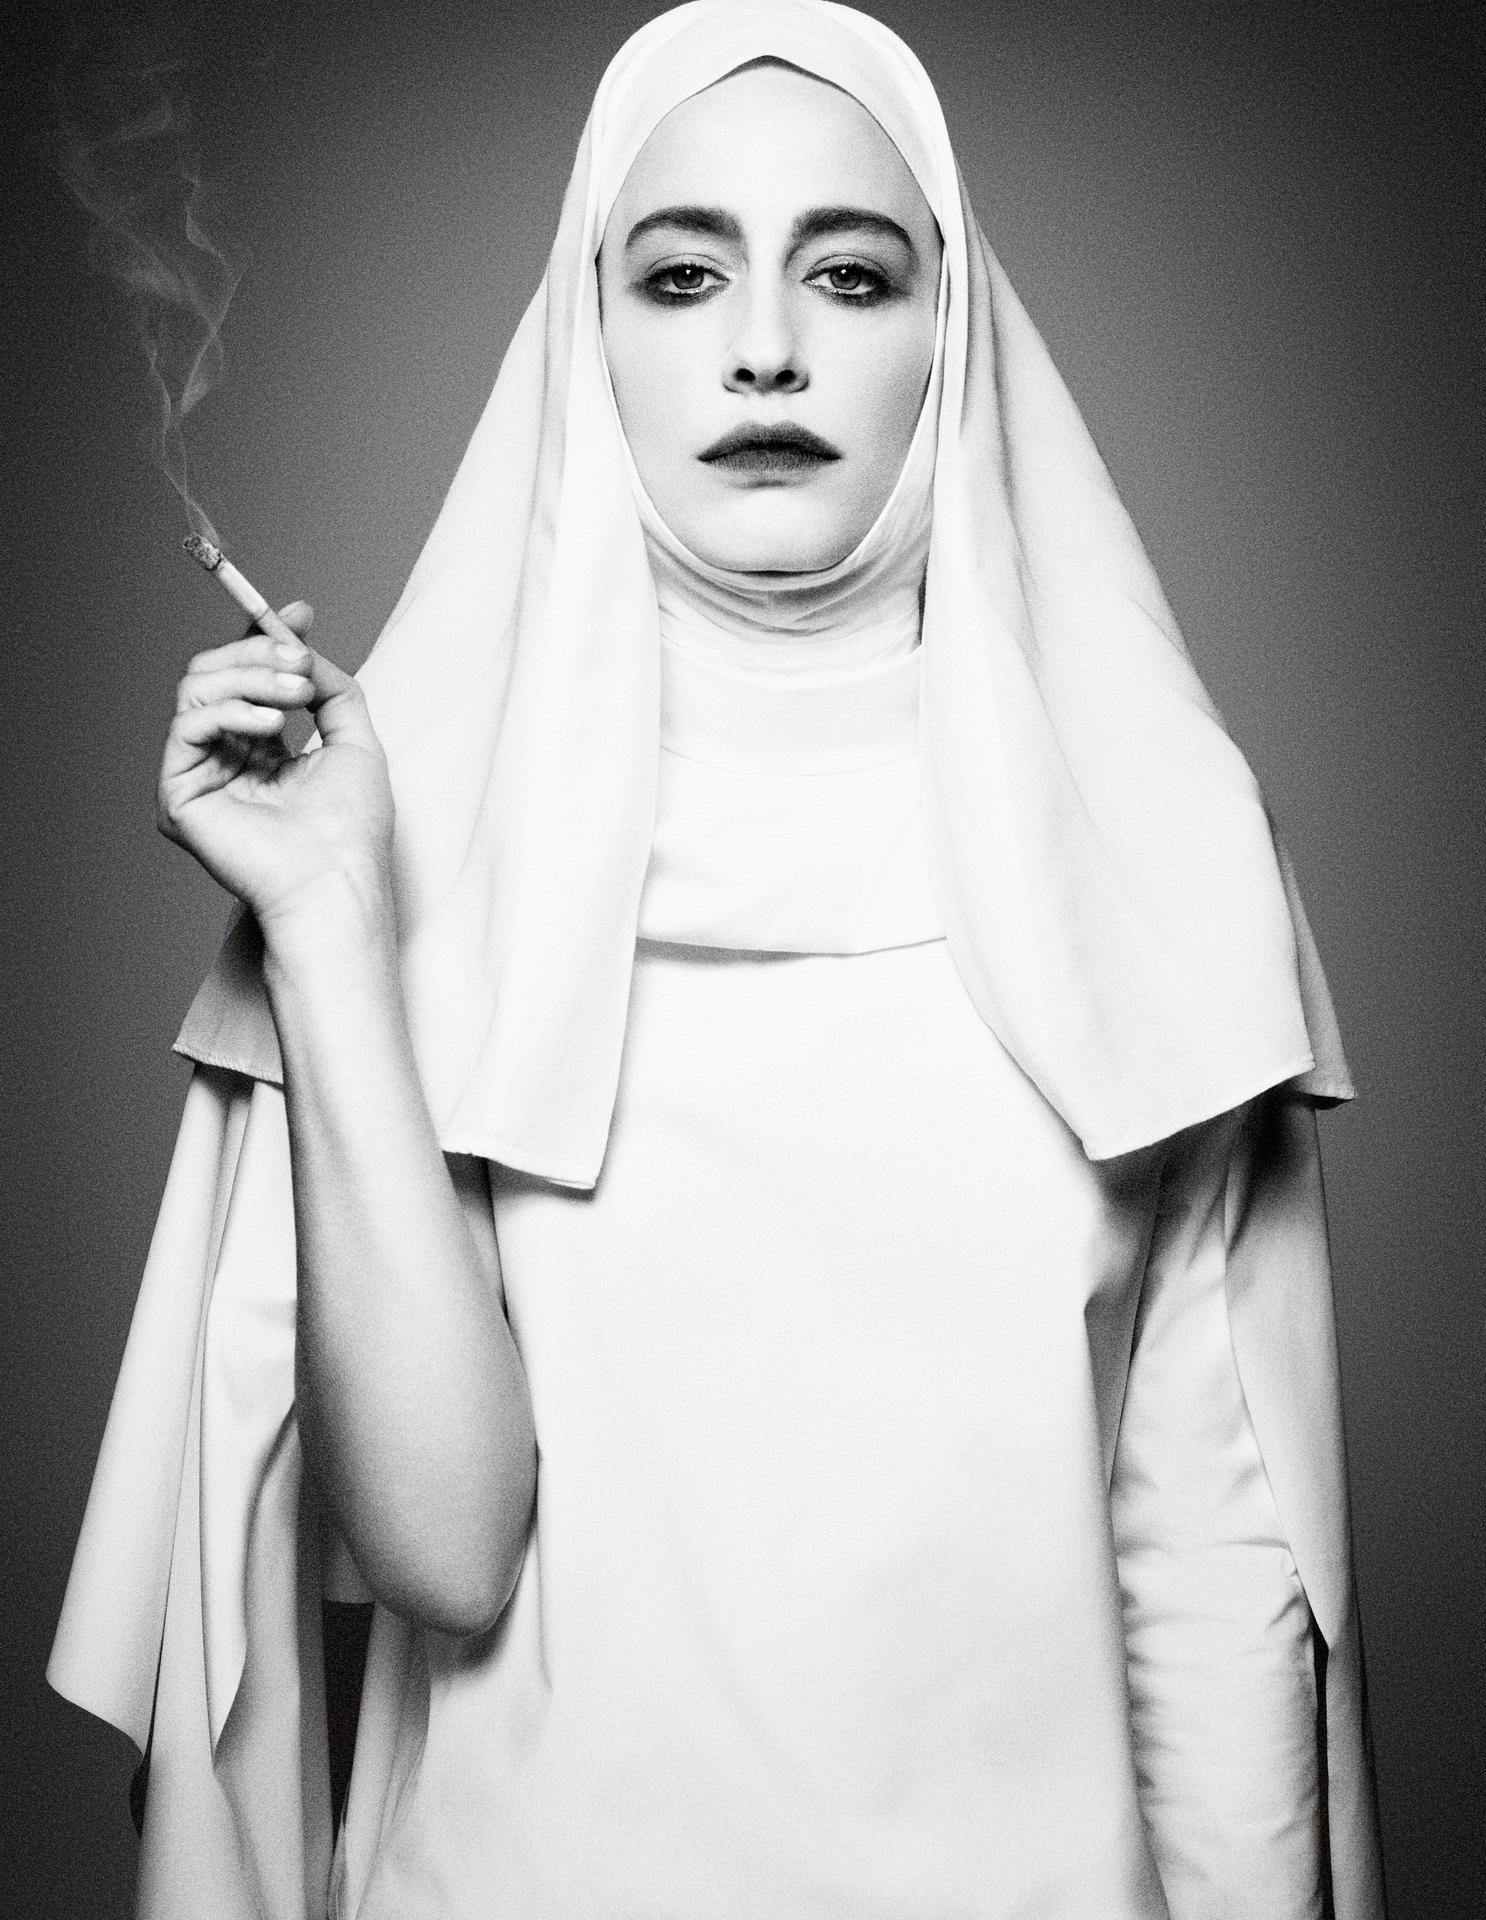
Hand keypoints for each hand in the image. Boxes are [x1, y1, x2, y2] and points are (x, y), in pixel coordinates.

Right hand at [157, 603, 395, 949]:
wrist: (337, 882)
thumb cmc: (352, 830)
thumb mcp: (355, 740)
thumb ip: (331, 686)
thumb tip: (302, 641)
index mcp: (261, 752)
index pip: (245, 681)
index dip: (264, 641)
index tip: (300, 614)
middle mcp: (223, 762)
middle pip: (212, 674)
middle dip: (259, 656)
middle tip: (300, 664)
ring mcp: (198, 778)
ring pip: (196, 689)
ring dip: (250, 678)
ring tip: (296, 697)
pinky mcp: (177, 796)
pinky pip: (187, 724)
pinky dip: (230, 710)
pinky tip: (270, 727)